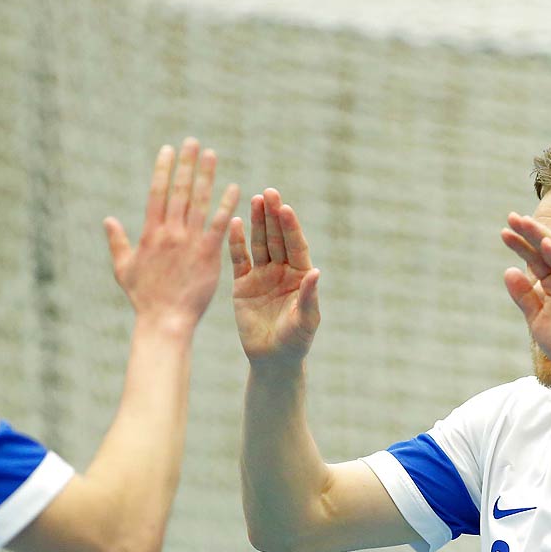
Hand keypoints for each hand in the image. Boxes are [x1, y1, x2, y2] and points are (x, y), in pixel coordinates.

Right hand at [104, 138, 238, 330]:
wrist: (164, 320)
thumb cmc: (144, 298)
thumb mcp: (124, 268)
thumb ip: (117, 242)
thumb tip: (107, 220)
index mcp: (150, 233)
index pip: (157, 192)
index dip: (163, 169)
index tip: (169, 149)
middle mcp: (169, 232)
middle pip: (179, 191)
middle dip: (186, 164)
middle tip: (193, 141)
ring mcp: (189, 242)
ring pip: (198, 202)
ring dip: (206, 176)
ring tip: (212, 154)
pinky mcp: (208, 255)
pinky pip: (219, 225)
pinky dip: (226, 205)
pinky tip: (234, 187)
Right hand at [230, 187, 321, 369]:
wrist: (273, 359)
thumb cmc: (296, 342)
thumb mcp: (306, 320)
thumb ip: (310, 296)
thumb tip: (316, 272)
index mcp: (301, 276)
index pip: (296, 246)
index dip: (291, 227)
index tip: (286, 208)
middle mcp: (282, 271)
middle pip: (277, 238)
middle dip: (273, 216)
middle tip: (269, 192)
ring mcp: (262, 275)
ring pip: (259, 243)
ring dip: (256, 222)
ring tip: (255, 199)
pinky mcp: (243, 284)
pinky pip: (239, 259)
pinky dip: (236, 242)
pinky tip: (234, 223)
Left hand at [500, 213, 550, 377]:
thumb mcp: (536, 319)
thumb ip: (524, 296)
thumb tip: (508, 270)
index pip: (535, 259)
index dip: (521, 245)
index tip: (504, 232)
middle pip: (546, 250)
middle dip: (530, 233)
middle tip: (511, 217)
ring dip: (543, 236)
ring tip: (525, 223)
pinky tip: (546, 244)